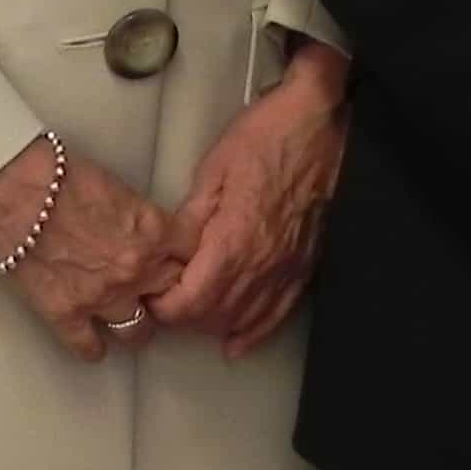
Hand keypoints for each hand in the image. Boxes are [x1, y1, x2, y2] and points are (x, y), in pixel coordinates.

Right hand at [0, 138, 187, 363]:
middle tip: (154, 284)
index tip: (179, 255)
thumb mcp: (116, 185)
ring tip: (125, 314)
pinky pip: (90, 348)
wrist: (11, 189)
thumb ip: (140, 217)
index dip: (186, 254)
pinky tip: (90, 336)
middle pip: (173, 295)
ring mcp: (101, 298)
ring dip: (134, 322)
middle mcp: (135, 271)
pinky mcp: (66, 314)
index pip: (194, 254)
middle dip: (165, 289)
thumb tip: (145, 231)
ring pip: (139, 332)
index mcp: (152, 232)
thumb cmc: (57, 173)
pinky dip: (91, 345)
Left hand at [152, 40, 349, 359]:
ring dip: (214, 324)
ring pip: (244, 318)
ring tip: (192, 316)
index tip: (150, 297)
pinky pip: (278, 312)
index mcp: (233, 241)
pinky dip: (255, 332)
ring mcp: (286, 270)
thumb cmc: (266, 136)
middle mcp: (261, 266)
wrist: (320, 125)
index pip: (193, 299)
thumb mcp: (215, 168)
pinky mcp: (304, 267)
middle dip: (185, 317)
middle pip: (216, 315)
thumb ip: (193, 215)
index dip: (166, 308)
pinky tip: (238, 344)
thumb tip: (172, 247)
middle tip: (164, 303)